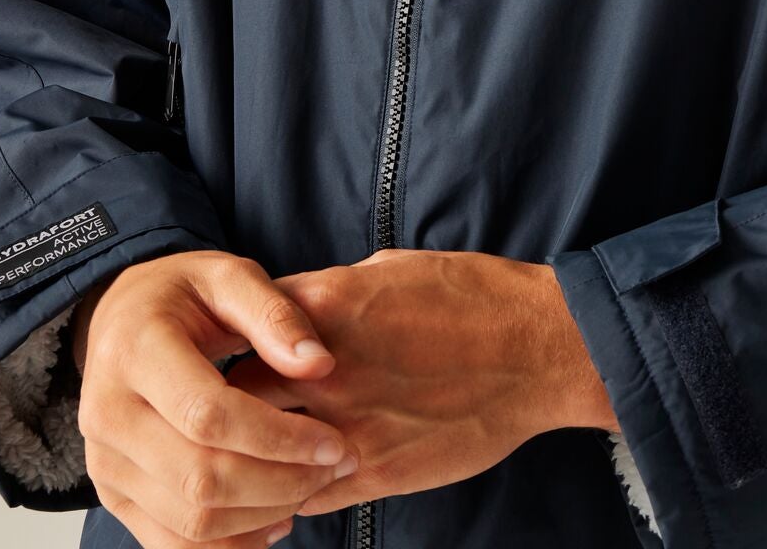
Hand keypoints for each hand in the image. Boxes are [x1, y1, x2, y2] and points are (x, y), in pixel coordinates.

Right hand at [72, 249, 357, 548]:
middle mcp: (108, 414)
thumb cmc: (186, 292)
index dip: (278, 437)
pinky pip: (169, 540)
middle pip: (198, 478)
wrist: (119, 317)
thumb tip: (320, 364)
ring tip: (314, 486)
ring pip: (187, 519)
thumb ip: (276, 314)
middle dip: (280, 481)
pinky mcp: (112, 492)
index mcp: (135, 352)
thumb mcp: (230, 276)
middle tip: (337, 467)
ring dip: (261, 515)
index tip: (335, 442)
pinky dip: (227, 543)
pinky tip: (276, 518)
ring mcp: (104, 461)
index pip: (208, 416)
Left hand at [221, 249, 616, 519]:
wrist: (540, 348)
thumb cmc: (475, 298)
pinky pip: (303, 497)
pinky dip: (290, 497)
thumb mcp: (395, 269)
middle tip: (231, 414)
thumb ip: (334, 293)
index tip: (230, 355)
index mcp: (330, 305)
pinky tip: (291, 491)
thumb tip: (295, 310)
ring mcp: (349, 424)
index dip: (229, 346)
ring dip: (251, 460)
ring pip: (259, 456)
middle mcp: (328, 367)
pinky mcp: (376, 471)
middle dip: (227, 406)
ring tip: (250, 461)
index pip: (238, 330)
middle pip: (232, 395)